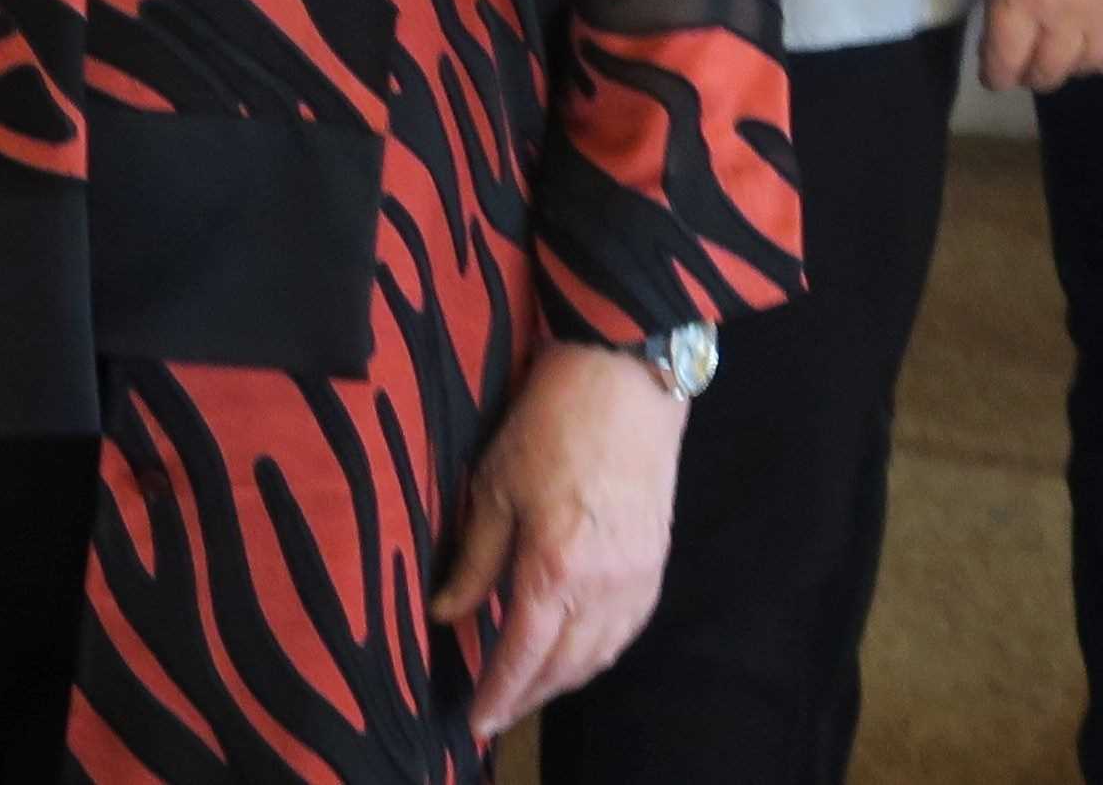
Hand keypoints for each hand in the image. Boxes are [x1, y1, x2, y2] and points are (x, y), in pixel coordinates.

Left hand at [430, 341, 687, 741]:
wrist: (625, 379)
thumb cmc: (551, 423)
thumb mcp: (494, 487)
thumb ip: (473, 561)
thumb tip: (445, 614)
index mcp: (556, 568)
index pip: (523, 655)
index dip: (499, 694)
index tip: (476, 723)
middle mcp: (605, 585)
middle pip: (566, 666)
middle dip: (529, 696)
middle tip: (496, 711)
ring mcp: (639, 577)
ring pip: (601, 654)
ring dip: (565, 680)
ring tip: (530, 687)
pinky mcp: (657, 562)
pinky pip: (628, 629)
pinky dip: (598, 651)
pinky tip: (576, 650)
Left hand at [978, 0, 1102, 89]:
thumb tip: (1002, 22)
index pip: (1007, 59)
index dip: (998, 73)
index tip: (995, 73)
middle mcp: (1070, 12)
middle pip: (1051, 71)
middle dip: (1033, 74)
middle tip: (1026, 65)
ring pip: (1092, 65)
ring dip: (1073, 66)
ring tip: (1062, 56)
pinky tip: (1102, 52)